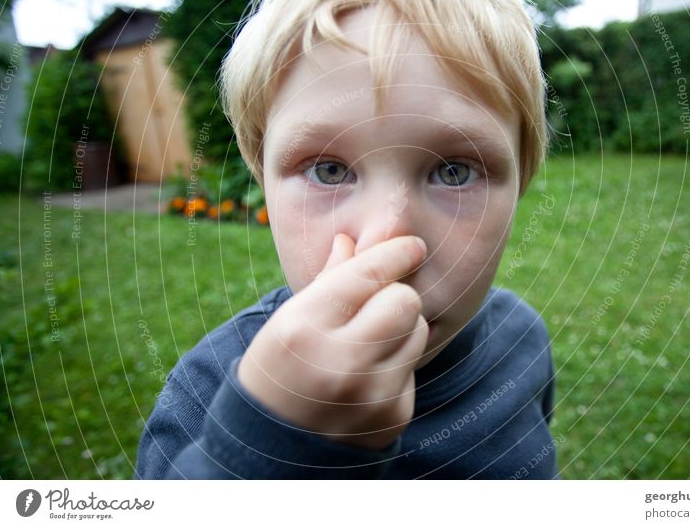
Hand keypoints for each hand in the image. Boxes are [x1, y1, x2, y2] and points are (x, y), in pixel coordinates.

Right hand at [237, 233, 428, 449]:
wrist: (271, 449)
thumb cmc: (278, 370)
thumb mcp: (288, 321)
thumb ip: (326, 280)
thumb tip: (352, 240)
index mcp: (305, 329)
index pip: (367, 274)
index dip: (395, 253)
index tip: (412, 245)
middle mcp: (341, 363)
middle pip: (405, 301)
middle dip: (396, 294)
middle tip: (379, 303)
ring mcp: (371, 396)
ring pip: (417, 333)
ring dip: (401, 329)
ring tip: (369, 342)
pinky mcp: (393, 417)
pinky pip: (413, 369)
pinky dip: (396, 365)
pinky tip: (368, 377)